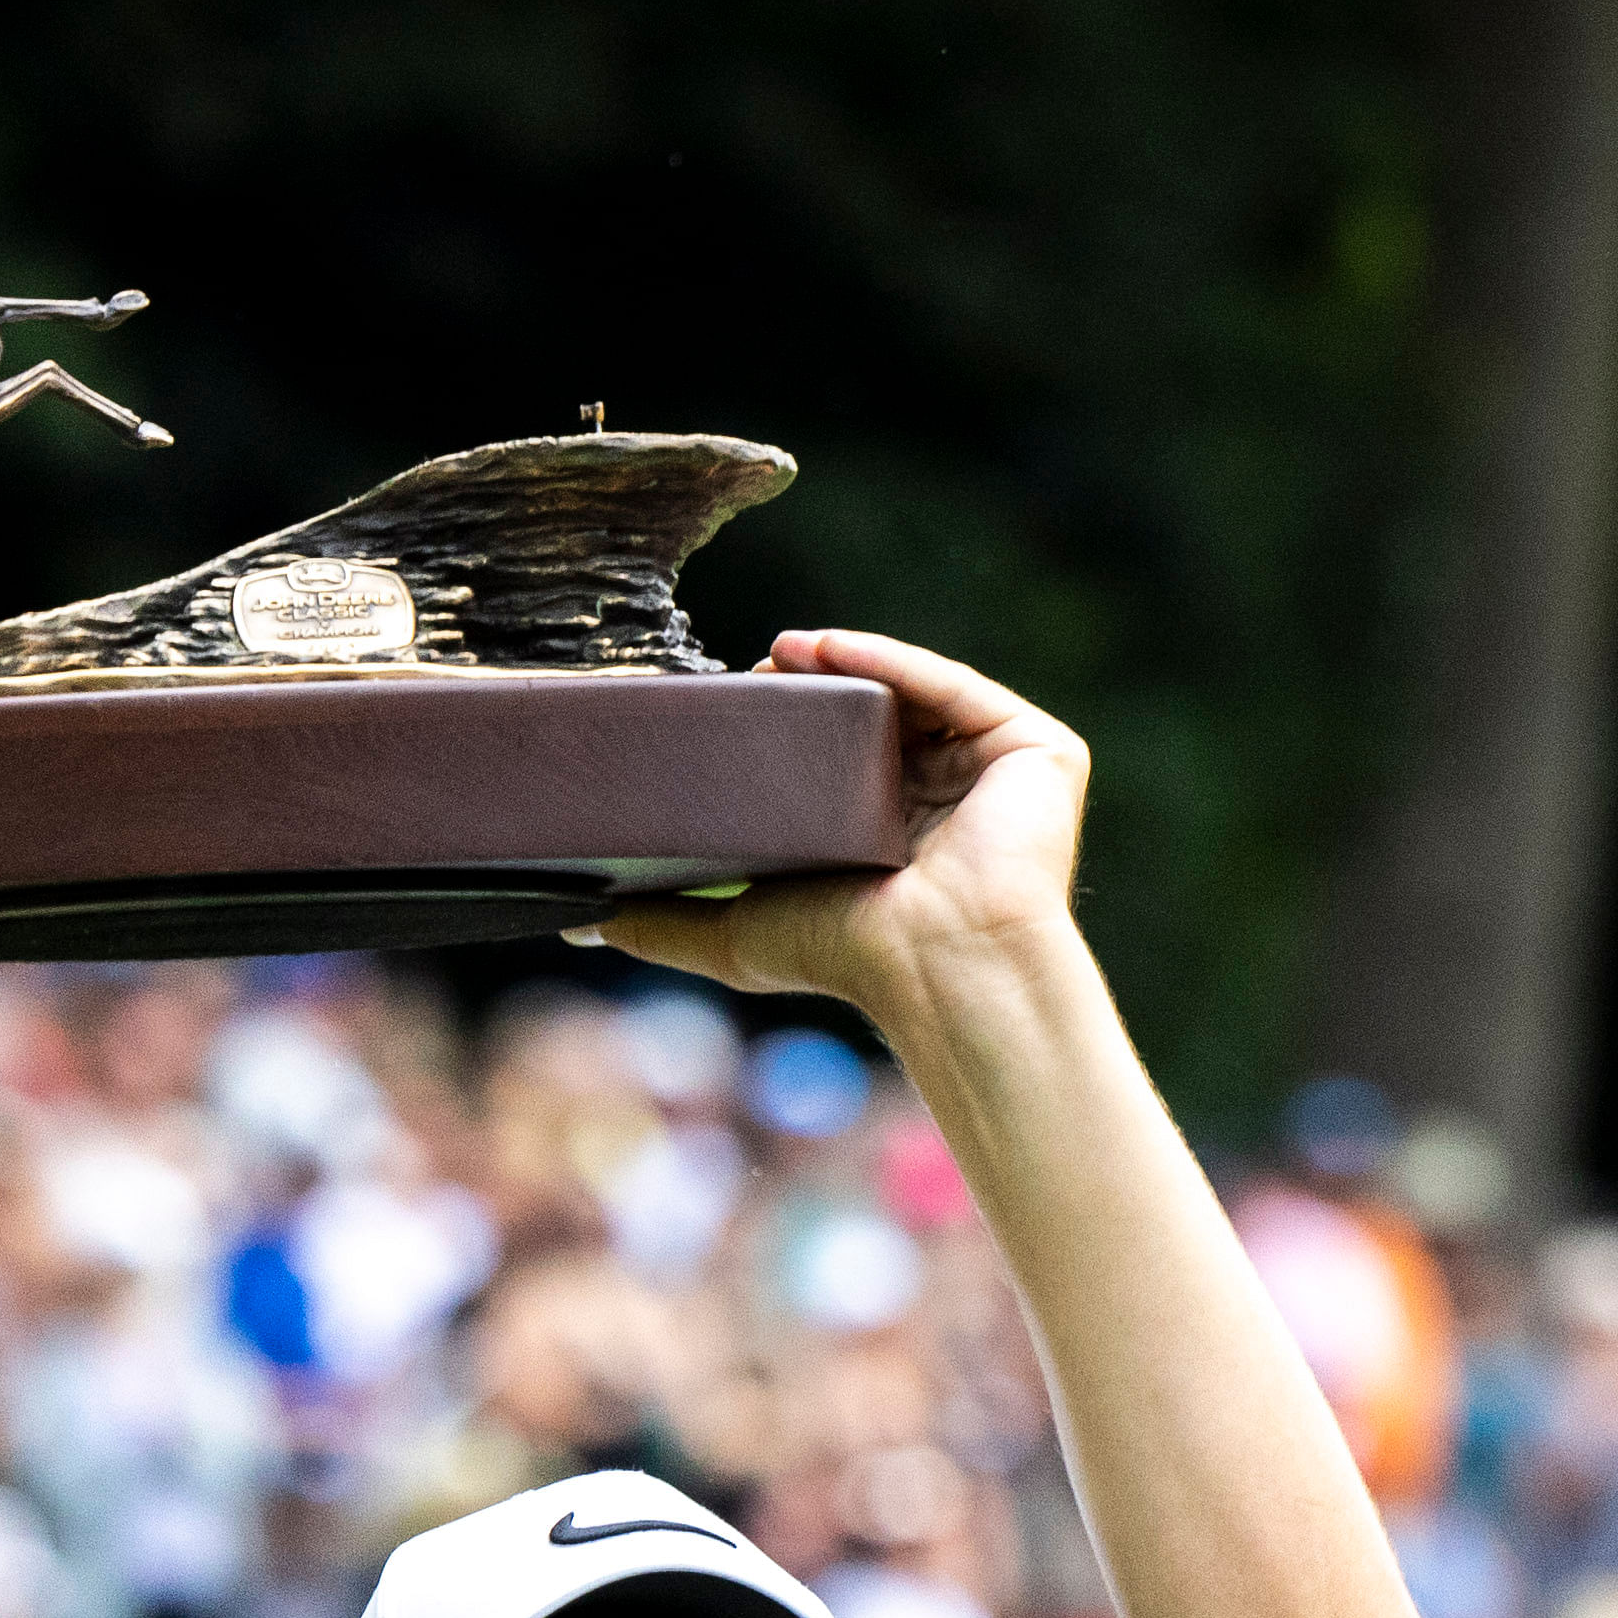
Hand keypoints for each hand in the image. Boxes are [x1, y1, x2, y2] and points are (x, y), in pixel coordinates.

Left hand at [582, 629, 1089, 1024]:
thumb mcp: (737, 934)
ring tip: (777, 653)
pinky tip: (828, 648)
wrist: (939, 968)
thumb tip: (578, 924)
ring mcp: (999, 773)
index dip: (785, 724)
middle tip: (745, 669)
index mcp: (899, 832)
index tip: (726, 701)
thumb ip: (664, 924)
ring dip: (846, 661)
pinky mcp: (1039, 752)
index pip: (841, 757)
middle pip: (878, 716)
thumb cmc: (852, 959)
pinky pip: (953, 687)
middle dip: (810, 687)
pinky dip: (892, 659)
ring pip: (915, 692)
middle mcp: (954, 798)